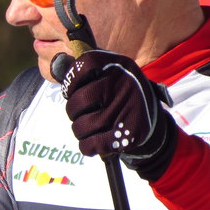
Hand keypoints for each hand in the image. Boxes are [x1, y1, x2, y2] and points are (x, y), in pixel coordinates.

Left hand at [51, 49, 177, 180]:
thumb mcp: (110, 70)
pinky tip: (89, 142)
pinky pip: (93, 144)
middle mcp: (123, 83)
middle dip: (72, 110)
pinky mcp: (130, 134)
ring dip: (78, 129)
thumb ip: (88, 69)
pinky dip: (86, 146)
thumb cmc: (118, 90)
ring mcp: (127, 109)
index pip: (84, 65)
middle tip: (77, 112)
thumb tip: (59, 65)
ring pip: (83, 125)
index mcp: (116, 64)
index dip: (70, 80)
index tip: (70, 91)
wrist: (150, 114)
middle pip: (80, 100)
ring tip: (83, 127)